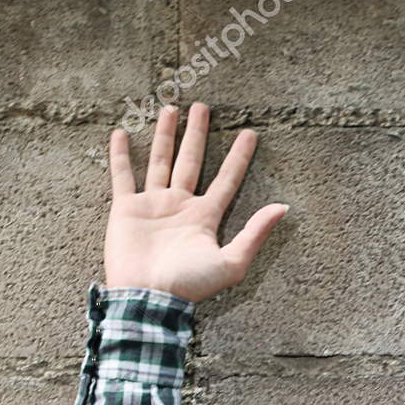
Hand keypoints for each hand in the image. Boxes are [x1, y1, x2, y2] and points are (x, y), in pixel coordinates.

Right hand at [103, 103, 286, 302]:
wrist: (148, 297)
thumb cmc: (190, 285)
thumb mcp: (232, 262)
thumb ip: (255, 233)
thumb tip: (283, 207)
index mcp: (205, 216)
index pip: (227, 179)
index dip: (239, 157)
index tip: (250, 133)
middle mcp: (180, 205)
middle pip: (192, 160)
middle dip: (198, 134)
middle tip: (203, 107)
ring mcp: (153, 205)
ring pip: (160, 161)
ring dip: (165, 135)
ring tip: (170, 109)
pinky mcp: (126, 209)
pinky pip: (123, 176)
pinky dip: (121, 155)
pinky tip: (121, 133)